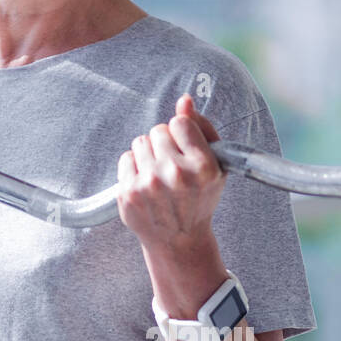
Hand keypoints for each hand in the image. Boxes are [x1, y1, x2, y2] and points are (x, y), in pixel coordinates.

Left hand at [116, 93, 226, 252]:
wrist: (179, 240)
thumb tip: (183, 100)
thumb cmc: (199, 198)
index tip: (184, 148)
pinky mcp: (128, 192)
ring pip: (140, 142)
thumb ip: (202, 128)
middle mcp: (176, 174)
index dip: (181, 133)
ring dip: (148, 154)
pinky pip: (125, 157)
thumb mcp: (214, 166)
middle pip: (157, 130)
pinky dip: (134, 166)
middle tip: (171, 165)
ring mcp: (149, 184)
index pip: (179, 123)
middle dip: (163, 143)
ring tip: (159, 175)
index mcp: (202, 167)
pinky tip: (146, 183)